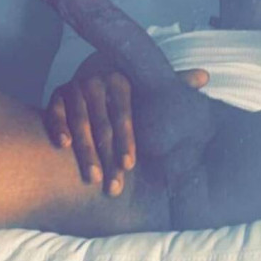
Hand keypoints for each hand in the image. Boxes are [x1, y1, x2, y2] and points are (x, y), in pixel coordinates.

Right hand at [44, 51, 208, 195]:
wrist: (95, 92)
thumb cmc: (132, 101)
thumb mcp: (152, 95)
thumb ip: (176, 87)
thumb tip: (205, 75)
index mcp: (121, 80)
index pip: (124, 111)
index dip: (126, 139)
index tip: (130, 165)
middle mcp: (96, 79)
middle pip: (101, 121)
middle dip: (106, 156)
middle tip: (113, 185)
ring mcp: (75, 86)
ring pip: (78, 119)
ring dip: (83, 151)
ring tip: (91, 178)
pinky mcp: (57, 95)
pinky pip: (54, 111)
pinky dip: (57, 126)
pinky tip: (63, 145)